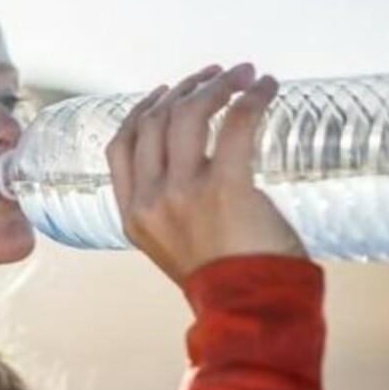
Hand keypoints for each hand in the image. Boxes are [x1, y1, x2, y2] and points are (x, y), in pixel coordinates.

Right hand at [105, 61, 308, 287]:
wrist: (252, 315)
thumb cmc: (228, 284)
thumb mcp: (179, 247)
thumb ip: (176, 210)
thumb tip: (202, 167)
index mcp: (133, 216)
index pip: (121, 146)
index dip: (143, 110)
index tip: (168, 91)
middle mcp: (151, 201)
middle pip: (155, 122)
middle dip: (187, 89)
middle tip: (218, 75)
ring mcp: (183, 193)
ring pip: (188, 115)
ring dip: (216, 86)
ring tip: (245, 74)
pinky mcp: (224, 188)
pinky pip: (235, 124)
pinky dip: (252, 98)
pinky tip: (266, 87)